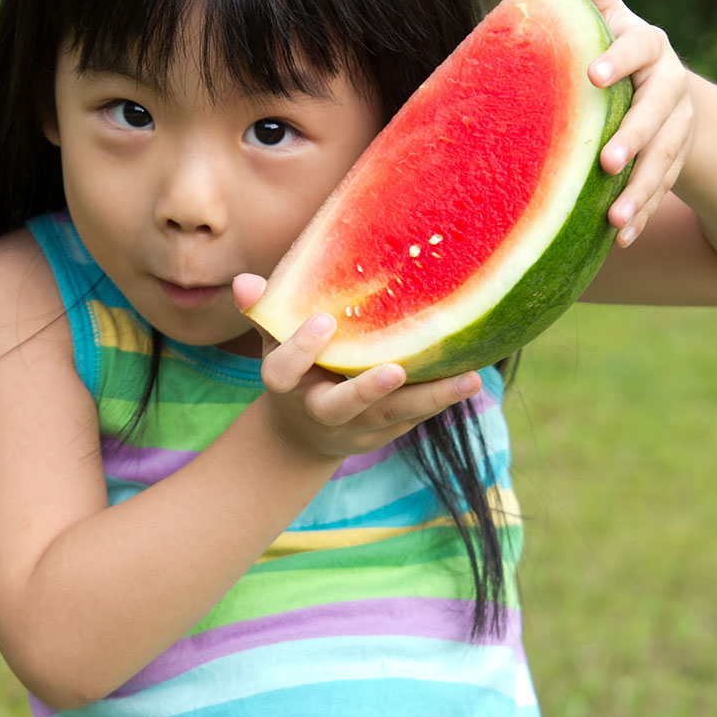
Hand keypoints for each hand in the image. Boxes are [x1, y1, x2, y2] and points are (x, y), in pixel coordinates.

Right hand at [232, 274, 482, 459]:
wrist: (302, 434)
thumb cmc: (294, 367)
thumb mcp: (273, 340)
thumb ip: (267, 311)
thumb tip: (246, 281)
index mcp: (287, 385)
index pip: (283, 372)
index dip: (300, 348)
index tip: (325, 319)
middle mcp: (322, 411)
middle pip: (340, 407)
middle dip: (366, 391)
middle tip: (394, 371)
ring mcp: (357, 428)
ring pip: (393, 417)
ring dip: (431, 398)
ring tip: (469, 379)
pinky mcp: (387, 432)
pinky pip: (415, 417)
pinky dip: (441, 399)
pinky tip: (471, 377)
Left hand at [562, 0, 695, 246]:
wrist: (670, 88)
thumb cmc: (622, 48)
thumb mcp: (612, 18)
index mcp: (652, 47)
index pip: (639, 48)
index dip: (618, 60)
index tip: (592, 75)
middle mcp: (672, 87)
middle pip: (658, 113)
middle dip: (635, 138)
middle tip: (607, 161)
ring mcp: (679, 128)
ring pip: (665, 160)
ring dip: (640, 191)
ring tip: (613, 220)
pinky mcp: (677, 162)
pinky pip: (663, 190)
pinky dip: (643, 212)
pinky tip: (618, 239)